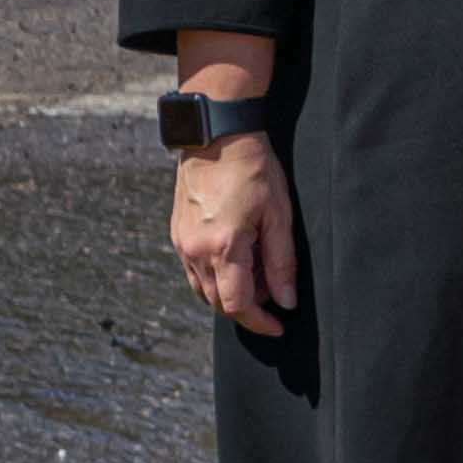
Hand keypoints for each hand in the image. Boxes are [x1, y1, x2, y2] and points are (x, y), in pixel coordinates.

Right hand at [168, 136, 297, 335]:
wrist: (217, 136)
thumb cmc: (253, 170)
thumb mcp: (279, 216)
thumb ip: (282, 263)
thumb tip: (286, 301)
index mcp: (223, 248)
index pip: (237, 304)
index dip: (259, 322)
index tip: (278, 326)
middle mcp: (195, 251)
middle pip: (216, 302)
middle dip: (246, 308)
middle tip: (273, 294)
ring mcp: (181, 243)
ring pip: (202, 289)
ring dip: (228, 293)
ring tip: (256, 274)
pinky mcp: (176, 234)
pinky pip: (193, 270)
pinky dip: (214, 275)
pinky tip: (236, 257)